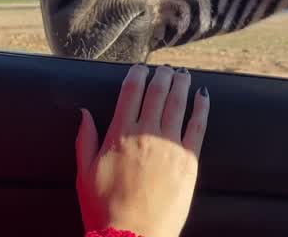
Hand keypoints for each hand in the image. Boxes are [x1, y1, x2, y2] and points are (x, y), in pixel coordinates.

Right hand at [75, 64, 209, 236]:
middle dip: (161, 75)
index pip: (130, 91)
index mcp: (119, 133)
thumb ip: (85, 139)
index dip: (136, 75)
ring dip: (181, 84)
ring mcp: (169, 145)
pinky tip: (203, 97)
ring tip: (182, 74)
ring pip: (178, 103)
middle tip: (165, 69)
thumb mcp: (84, 172)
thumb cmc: (103, 208)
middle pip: (157, 92)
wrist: (132, 236)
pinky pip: (198, 126)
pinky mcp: (188, 160)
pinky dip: (201, 108)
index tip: (140, 68)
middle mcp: (145, 133)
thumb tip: (84, 112)